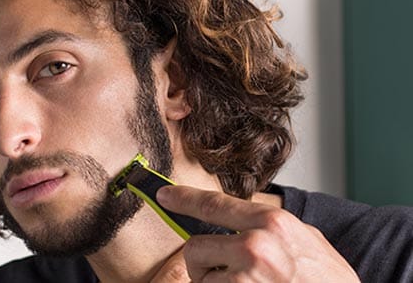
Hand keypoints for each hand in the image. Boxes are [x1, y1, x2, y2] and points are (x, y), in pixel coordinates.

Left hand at [150, 185, 359, 282]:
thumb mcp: (308, 242)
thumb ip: (272, 228)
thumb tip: (239, 221)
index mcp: (274, 225)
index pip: (215, 205)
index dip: (184, 199)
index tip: (164, 196)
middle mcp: (256, 247)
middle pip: (195, 247)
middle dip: (206, 264)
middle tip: (234, 276)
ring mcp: (245, 279)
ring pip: (200, 278)